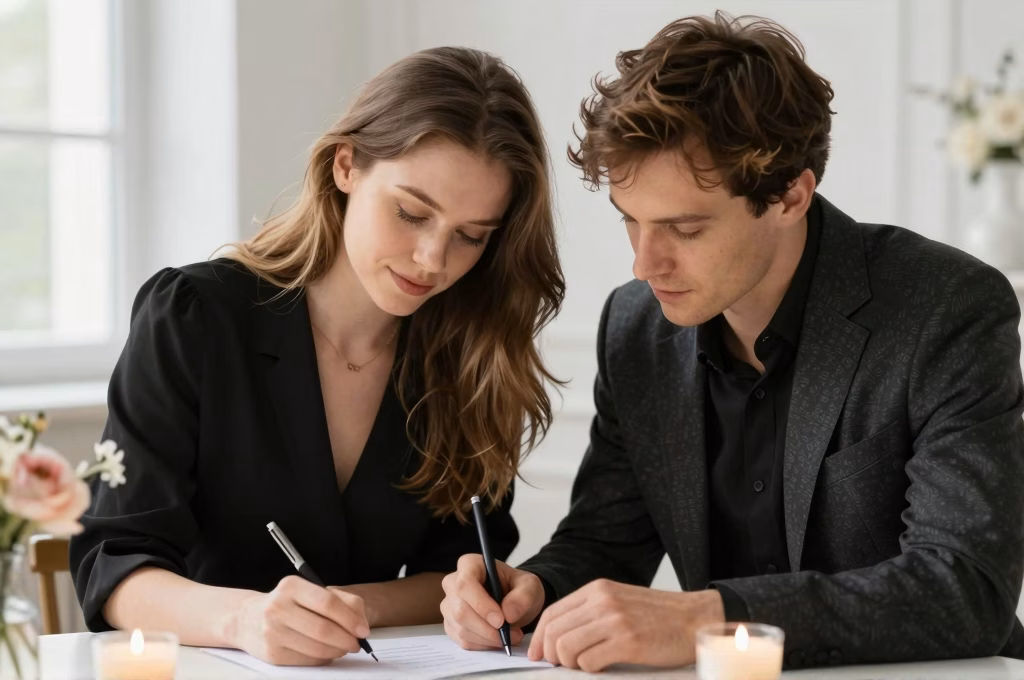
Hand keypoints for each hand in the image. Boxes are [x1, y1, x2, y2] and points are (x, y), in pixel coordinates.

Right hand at [232, 575, 369, 665]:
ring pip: (316, 648)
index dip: (350, 619)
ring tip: (344, 647)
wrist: (248, 619)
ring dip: (337, 651)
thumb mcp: (311, 592)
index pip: (327, 603)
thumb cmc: (288, 604)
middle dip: (347, 639)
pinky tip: (326, 652)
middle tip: (357, 643)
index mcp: (291, 586)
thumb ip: (343, 601)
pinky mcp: (272, 654)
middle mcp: (278, 608)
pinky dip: (323, 659)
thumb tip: (361, 624)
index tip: (363, 630)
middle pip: (323, 629)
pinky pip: (307, 661)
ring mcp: (272, 632)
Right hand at [441, 554, 544, 649]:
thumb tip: (508, 613)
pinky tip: (498, 639)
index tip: (501, 620)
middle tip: (511, 633)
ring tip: (510, 636)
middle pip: (460, 610)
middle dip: (487, 628)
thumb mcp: (530, 586)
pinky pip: (463, 640)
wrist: (514, 601)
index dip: (480, 604)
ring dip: (488, 638)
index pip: (465, 584)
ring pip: (461, 628)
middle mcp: (453, 583)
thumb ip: (522, 597)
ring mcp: (449, 605)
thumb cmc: (518, 588)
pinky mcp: (451, 624)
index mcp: (469, 564)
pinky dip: (483, 644)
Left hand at [528, 579, 723, 671]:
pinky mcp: (628, 642)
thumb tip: (557, 637)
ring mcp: (615, 620)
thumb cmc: (658, 616)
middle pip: (554, 632)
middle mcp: (603, 601)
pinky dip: (589, 669)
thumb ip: (590, 613)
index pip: (552, 613)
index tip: (538, 654)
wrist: (695, 619)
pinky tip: (601, 666)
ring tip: (585, 665)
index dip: (539, 637)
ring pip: (566, 648)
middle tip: (559, 666)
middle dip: (551, 655)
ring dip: (570, 664)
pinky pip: (589, 662)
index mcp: (598, 590)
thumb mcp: (619, 602)